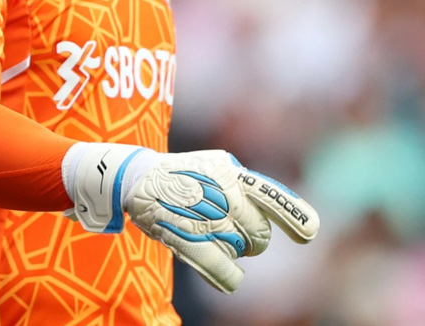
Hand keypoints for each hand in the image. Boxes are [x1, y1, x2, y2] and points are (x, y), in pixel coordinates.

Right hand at [63, 143, 319, 293]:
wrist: (134, 175)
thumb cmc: (184, 173)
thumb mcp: (217, 166)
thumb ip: (250, 186)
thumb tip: (295, 214)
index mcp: (231, 173)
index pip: (272, 198)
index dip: (296, 219)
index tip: (308, 234)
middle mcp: (220, 194)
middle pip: (259, 234)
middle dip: (254, 240)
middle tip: (238, 235)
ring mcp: (202, 216)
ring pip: (239, 250)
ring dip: (232, 250)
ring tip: (213, 236)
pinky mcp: (184, 236)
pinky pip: (220, 267)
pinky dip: (228, 276)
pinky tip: (229, 277)